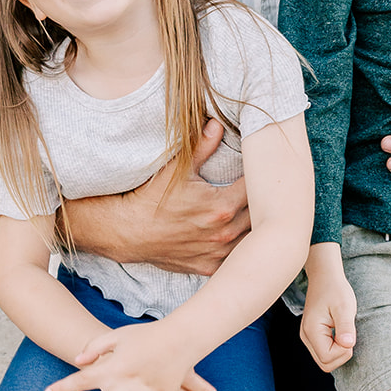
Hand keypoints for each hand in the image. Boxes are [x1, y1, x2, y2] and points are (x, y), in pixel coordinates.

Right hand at [61, 118, 250, 275]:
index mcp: (222, 206)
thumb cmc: (152, 199)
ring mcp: (218, 253)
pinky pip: (235, 260)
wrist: (128, 232)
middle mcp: (225, 233)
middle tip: (262, 192)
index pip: (257, 190)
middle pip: (259, 217)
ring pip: (251, 241)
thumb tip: (217, 123)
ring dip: (254, 228)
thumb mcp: (178, 169)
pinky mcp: (209, 267)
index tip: (260, 172)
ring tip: (256, 215)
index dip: (261, 180)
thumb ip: (202, 146)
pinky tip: (240, 240)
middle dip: (261, 203)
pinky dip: (240, 250)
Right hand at [300, 246, 356, 372]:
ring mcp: (308, 337)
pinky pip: (325, 352)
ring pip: (325, 360)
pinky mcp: (313, 336)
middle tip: (348, 334)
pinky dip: (336, 348)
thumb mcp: (344, 307)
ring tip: (344, 332)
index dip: (343, 351)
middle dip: (341, 355)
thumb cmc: (336, 290)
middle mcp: (306, 337)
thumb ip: (346, 327)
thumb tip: (347, 345)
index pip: (327, 358)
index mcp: (311, 330)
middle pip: (325, 364)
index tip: (349, 334)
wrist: (325, 277)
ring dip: (339, 352)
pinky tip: (340, 333)